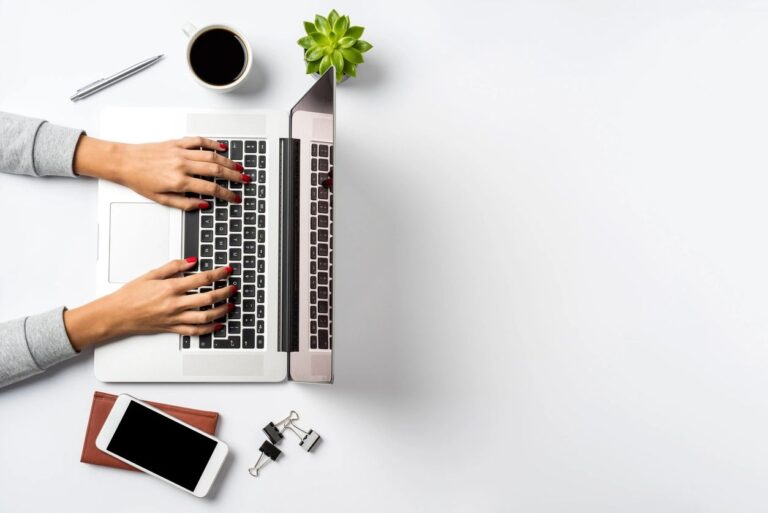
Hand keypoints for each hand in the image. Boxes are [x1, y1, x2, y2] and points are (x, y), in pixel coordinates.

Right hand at [63, 258, 235, 349]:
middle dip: (224, 292)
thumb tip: (191, 261)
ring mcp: (174, 318)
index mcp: (170, 288)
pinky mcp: (172, 328)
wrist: (116, 314)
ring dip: (221, 311)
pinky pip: (194, 331)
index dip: (218, 274)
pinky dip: (208, 329)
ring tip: (230, 305)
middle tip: (233, 287)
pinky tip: (217, 325)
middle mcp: (175, 304)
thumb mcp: (151, 274)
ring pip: (204, 317)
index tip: (227, 270)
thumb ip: (173, 267)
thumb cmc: (130, 295)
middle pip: (208, 298)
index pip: (201, 279)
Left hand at [73, 135, 249, 209]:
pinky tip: (222, 148)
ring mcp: (180, 152)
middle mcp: (182, 165)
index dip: (226, 194)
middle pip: (216, 170)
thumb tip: (203, 205)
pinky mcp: (176, 143)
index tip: (235, 197)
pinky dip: (212, 143)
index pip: (211, 189)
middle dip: (234, 176)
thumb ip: (184, 204)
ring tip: (239, 167)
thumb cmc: (139, 180)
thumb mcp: (161, 199)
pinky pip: (199, 141)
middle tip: (245, 180)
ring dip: (228, 161)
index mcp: (179, 182)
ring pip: (211, 155)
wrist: (124, 162)